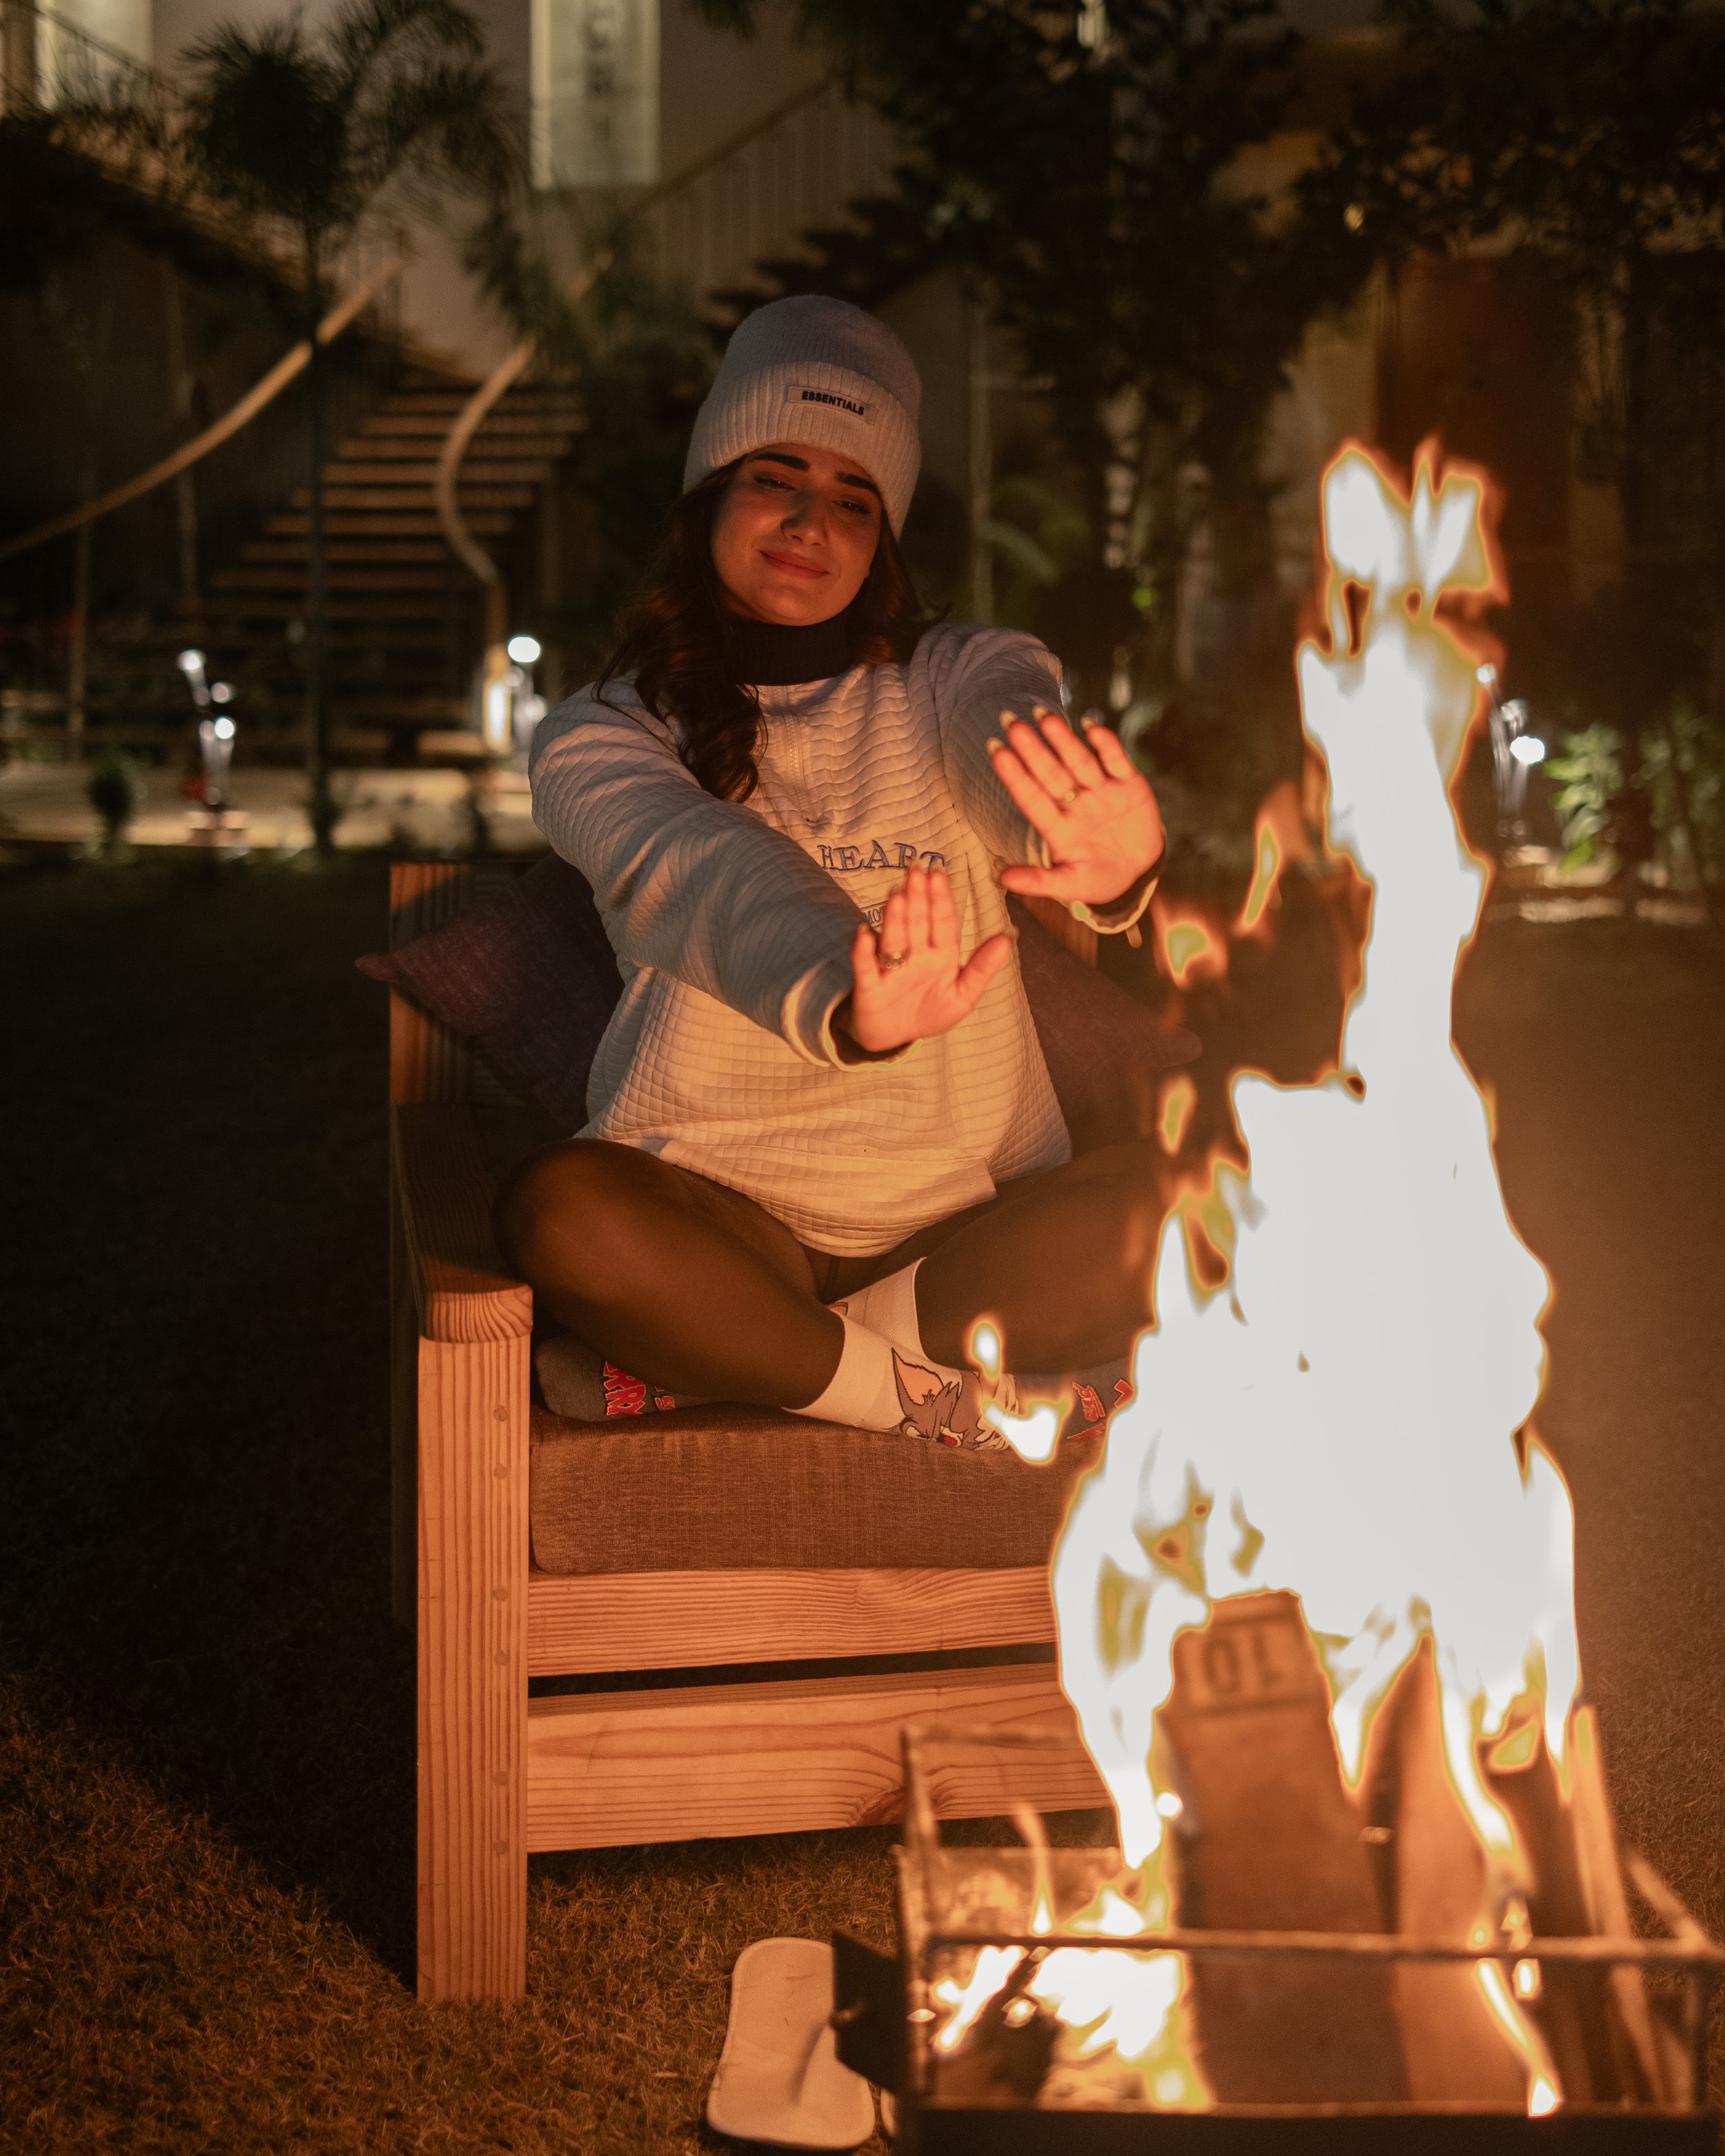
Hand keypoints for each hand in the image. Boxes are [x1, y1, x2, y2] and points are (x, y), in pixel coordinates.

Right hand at [835, 864, 1015, 1055]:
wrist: (895, 1037)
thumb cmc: (930, 1011)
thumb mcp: (963, 995)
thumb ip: (982, 968)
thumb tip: (1008, 937)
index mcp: (940, 954)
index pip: (942, 922)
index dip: (941, 899)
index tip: (939, 874)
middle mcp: (914, 955)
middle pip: (916, 923)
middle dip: (917, 898)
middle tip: (916, 871)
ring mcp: (890, 968)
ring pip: (894, 940)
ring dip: (894, 919)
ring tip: (896, 896)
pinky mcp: (869, 986)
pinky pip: (866, 967)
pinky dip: (863, 952)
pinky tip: (864, 934)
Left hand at [988, 706, 1164, 906]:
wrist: (1139, 874)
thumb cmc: (1098, 880)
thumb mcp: (1070, 885)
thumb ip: (1038, 882)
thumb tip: (1001, 879)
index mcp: (1057, 827)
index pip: (1031, 797)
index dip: (1014, 775)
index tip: (995, 751)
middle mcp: (1075, 803)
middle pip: (1051, 773)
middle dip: (1032, 748)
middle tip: (1010, 722)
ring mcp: (1101, 791)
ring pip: (1079, 760)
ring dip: (1062, 739)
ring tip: (1044, 716)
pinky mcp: (1129, 784)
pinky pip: (1116, 759)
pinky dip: (1106, 743)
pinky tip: (1090, 725)